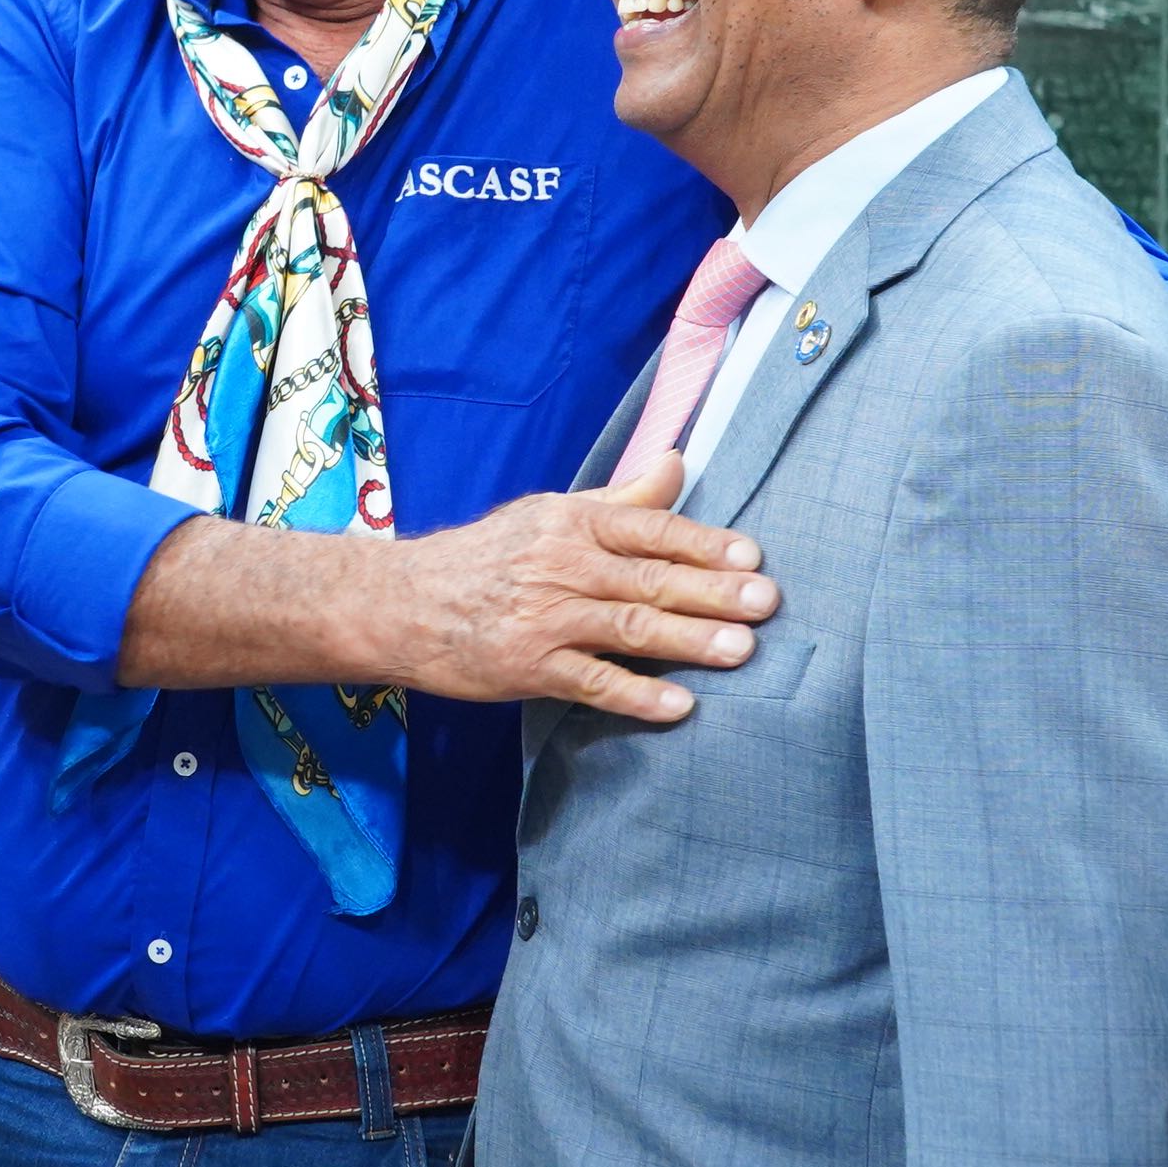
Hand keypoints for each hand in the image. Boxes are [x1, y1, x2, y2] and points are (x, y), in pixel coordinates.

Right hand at [379, 455, 777, 728]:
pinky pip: (591, 682)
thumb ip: (620, 498)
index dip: (702, 542)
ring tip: (742, 650)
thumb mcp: (548, 513)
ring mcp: (544, 620)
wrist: (401, 602)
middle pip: (649, 579)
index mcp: (570, 524)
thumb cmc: (484, 557)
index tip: (750, 556)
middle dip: (712, 592)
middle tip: (765, 603)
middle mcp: (561, 567)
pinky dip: (636, 695)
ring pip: (629, 628)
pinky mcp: (527, 668)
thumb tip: (676, 461)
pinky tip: (678, 705)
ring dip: (689, 640)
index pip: (649, 529)